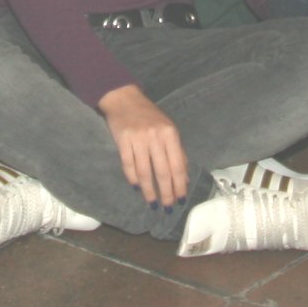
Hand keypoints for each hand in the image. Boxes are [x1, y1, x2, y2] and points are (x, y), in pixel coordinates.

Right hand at [100, 84, 189, 205]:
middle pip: (162, 171)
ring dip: (149, 190)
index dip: (179, 185)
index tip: (180, 200)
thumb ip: (178, 152)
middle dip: (166, 192)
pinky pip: (128, 165)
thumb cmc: (149, 116)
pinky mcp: (122, 140)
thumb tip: (185, 178)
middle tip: (167, 207)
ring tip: (152, 202)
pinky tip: (137, 187)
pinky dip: (132, 178)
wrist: (124, 99)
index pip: (177, 165)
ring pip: (144, 172)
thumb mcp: (168, 130)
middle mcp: (155, 136)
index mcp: (170, 134)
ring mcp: (138, 138)